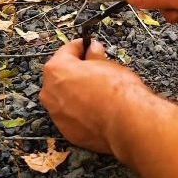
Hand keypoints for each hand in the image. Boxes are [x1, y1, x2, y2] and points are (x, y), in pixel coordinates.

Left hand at [39, 39, 148, 153]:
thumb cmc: (117, 90)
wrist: (127, 121)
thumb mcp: (107, 64)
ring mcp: (57, 115)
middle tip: (94, 69)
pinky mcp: (68, 132)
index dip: (80, 46)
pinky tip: (97, 110)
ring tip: (97, 93)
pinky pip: (72, 117)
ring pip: (64, 99)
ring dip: (76, 94)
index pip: (67, 51)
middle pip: (60, 76)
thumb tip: (93, 50)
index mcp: (57, 70)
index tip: (88, 45)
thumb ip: (94, 57)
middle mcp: (50, 93)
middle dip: (75, 72)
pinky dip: (81, 113)